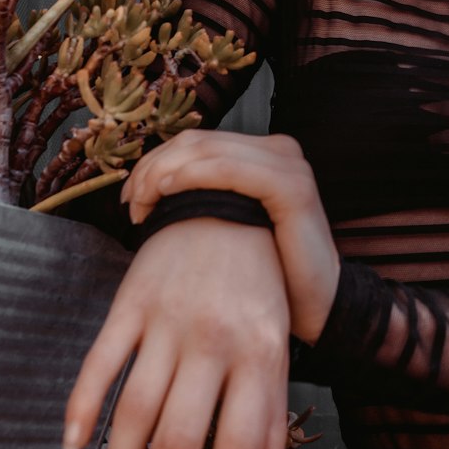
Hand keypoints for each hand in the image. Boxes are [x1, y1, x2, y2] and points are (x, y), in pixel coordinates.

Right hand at [63, 218, 289, 448]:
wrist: (227, 207)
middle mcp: (214, 341)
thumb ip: (273, 416)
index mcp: (260, 355)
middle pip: (179, 442)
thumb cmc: (258, 287)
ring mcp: (168, 322)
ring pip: (134, 413)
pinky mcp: (130, 304)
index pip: (239, 446)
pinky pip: (100, 361)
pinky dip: (81, 405)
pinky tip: (70, 448)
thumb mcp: (279, 347)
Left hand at [121, 131, 340, 343]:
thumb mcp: (231, 226)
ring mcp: (289, 165)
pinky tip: (167, 192)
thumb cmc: (270, 274)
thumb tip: (149, 187)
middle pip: (198, 142)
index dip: (155, 162)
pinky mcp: (293, 188)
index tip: (129, 198)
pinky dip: (193, 176)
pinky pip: (231, 170)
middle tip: (130, 203)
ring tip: (141, 205)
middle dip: (154, 168)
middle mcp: (280, 150)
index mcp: (264, 153)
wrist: (318, 307)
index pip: (197, 142)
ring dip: (164, 173)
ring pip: (209, 151)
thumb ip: (205, 198)